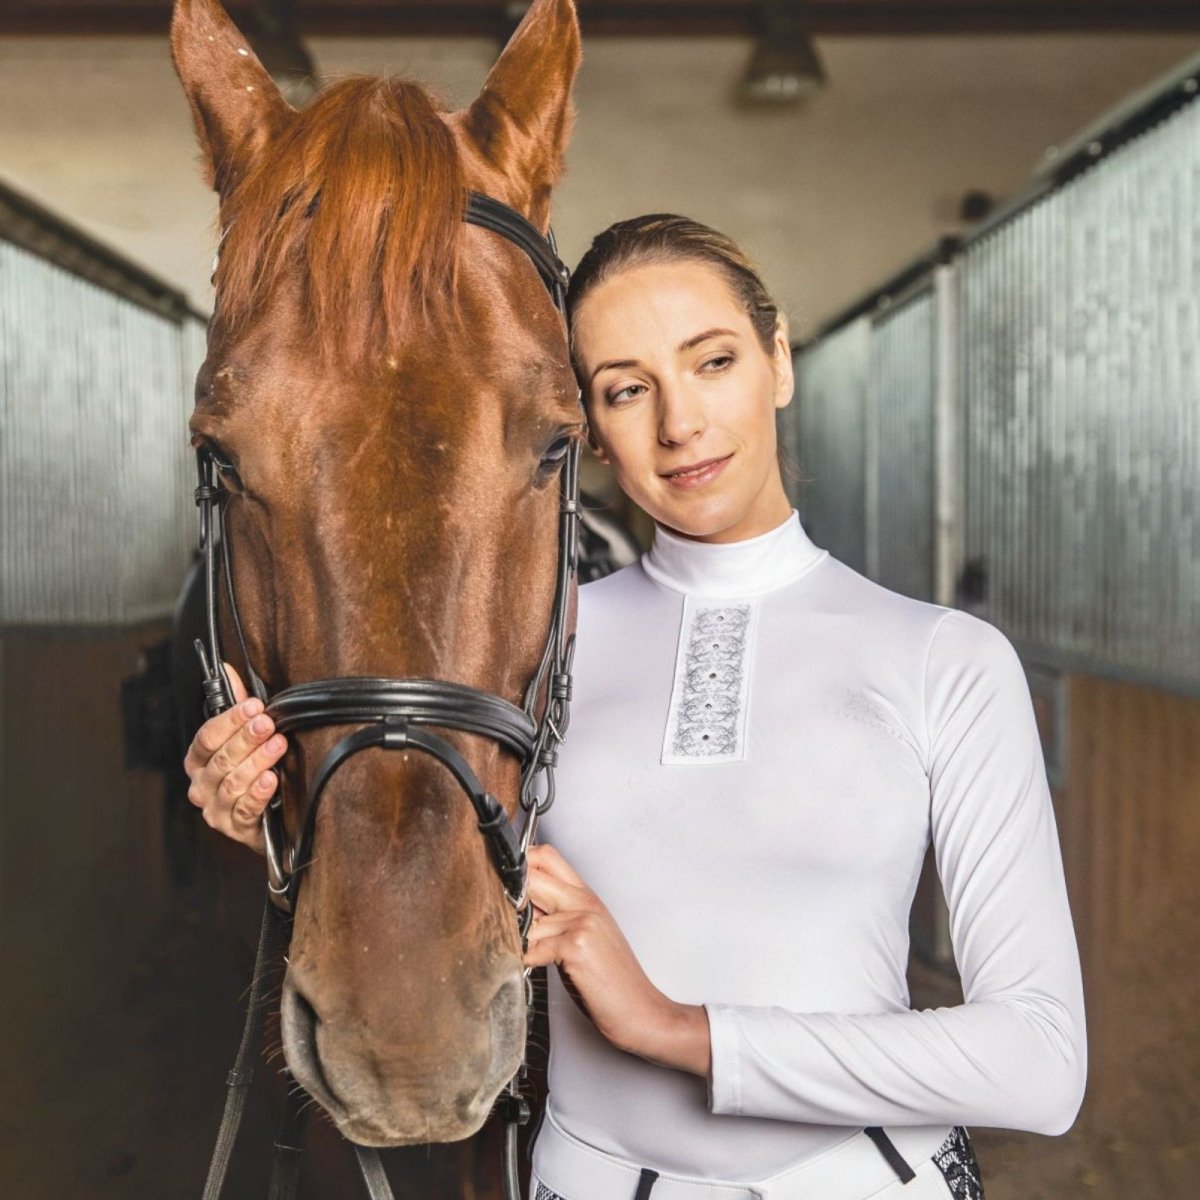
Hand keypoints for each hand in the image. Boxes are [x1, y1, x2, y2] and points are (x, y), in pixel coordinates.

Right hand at [182, 662, 286, 853]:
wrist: (270, 815)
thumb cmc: (253, 768)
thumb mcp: (245, 735)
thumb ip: (236, 704)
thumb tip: (227, 667)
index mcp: (199, 760)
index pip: (207, 737)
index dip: (230, 721)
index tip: (254, 706)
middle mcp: (201, 785)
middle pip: (220, 759)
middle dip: (246, 739)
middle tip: (268, 724)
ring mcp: (215, 809)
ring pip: (232, 783)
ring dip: (256, 762)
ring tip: (277, 747)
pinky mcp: (235, 828)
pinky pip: (244, 810)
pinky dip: (258, 794)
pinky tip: (271, 780)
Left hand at [522, 843, 711, 1074]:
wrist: (640, 1010)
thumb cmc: (612, 979)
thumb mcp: (588, 934)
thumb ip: (557, 914)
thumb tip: (518, 906)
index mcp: (586, 897)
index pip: (546, 856)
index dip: (521, 865)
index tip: (506, 883)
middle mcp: (584, 902)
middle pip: (532, 875)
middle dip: (511, 897)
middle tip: (505, 919)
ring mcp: (581, 922)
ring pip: (526, 919)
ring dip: (519, 940)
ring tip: (529, 956)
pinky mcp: (575, 945)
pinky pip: (532, 948)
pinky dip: (527, 962)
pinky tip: (536, 970)